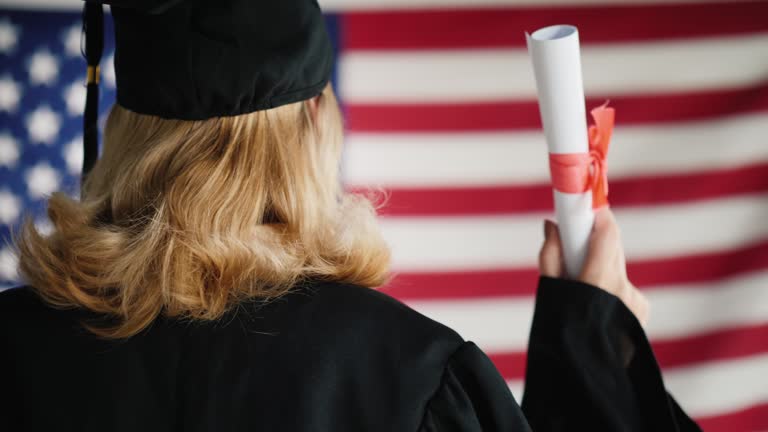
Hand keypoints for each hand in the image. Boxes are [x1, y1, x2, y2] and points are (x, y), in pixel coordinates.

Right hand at [538, 207, 649, 325]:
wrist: (585, 373)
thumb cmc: (560, 332)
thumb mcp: (549, 292)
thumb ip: (550, 255)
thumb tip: (551, 225)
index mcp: (599, 282)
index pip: (608, 233)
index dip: (598, 215)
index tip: (585, 205)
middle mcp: (623, 288)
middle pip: (613, 245)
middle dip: (594, 238)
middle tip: (574, 239)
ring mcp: (636, 300)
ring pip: (617, 265)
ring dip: (601, 264)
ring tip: (582, 284)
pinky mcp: (643, 308)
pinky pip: (625, 284)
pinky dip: (611, 285)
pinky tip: (597, 302)